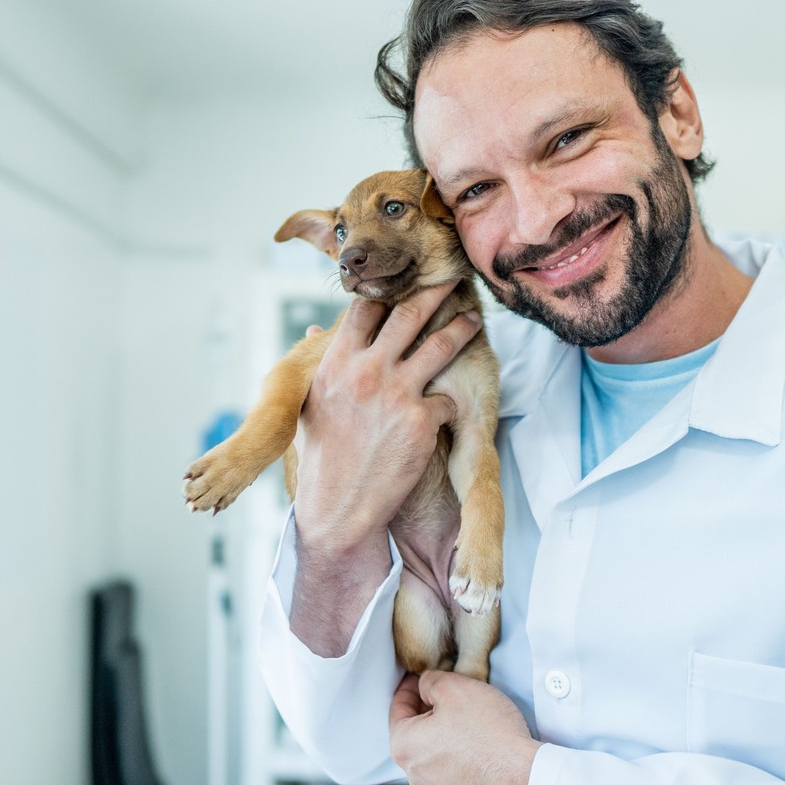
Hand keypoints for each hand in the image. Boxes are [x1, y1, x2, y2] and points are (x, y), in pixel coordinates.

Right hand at [293, 282, 479, 555]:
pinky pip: (447, 399)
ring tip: (474, 319)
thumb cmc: (322, 456)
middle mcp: (367, 372)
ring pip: (440, 347)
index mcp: (336, 364)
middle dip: (435, 292)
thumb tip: (316, 330)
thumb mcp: (310, 405)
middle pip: (409, 314)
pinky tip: (444, 411)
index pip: (365, 308)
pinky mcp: (421, 421)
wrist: (338, 507)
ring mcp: (396, 394)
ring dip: (461, 329)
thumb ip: (321, 364)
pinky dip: (447, 403)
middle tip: (452, 278)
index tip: (405, 277)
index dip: (388, 288)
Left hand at [389, 671, 541, 784]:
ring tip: (466, 714)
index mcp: (403, 744)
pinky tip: (477, 738)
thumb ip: (431, 681)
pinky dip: (457, 749)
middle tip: (448, 691)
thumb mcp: (455, 688)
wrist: (520, 777)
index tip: (420, 676)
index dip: (410, 685)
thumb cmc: (487, 733)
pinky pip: (449, 764)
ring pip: (432, 747)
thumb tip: (425, 685)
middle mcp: (413, 771)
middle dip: (428, 708)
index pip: (398, 707)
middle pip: (414, 729)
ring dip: (444, 729)